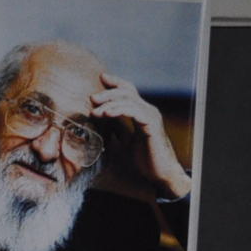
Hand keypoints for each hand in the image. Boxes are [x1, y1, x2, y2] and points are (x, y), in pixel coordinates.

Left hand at [91, 71, 191, 198]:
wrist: (159, 173)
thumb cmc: (142, 159)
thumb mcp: (122, 141)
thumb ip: (113, 129)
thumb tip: (97, 122)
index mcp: (140, 112)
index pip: (128, 91)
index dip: (115, 82)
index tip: (100, 77)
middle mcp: (147, 111)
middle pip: (127, 92)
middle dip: (108, 92)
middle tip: (91, 97)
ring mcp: (151, 116)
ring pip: (129, 100)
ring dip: (109, 103)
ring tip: (94, 110)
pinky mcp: (152, 125)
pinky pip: (135, 112)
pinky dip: (120, 110)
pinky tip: (107, 113)